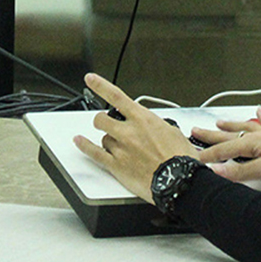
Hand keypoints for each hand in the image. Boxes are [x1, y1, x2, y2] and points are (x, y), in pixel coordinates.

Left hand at [73, 73, 196, 203]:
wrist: (181, 182)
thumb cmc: (181, 159)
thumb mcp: (172, 131)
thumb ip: (155, 125)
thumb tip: (151, 126)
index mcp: (142, 119)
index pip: (116, 96)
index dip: (100, 85)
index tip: (90, 79)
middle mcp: (129, 132)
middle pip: (102, 119)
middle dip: (103, 121)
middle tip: (110, 126)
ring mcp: (121, 148)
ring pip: (103, 138)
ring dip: (109, 141)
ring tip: (122, 149)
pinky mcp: (117, 166)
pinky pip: (95, 153)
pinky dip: (84, 146)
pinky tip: (79, 141)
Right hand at [194, 109, 260, 183]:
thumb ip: (241, 171)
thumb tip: (218, 172)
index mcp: (249, 143)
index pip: (222, 150)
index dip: (207, 155)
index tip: (193, 158)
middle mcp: (256, 135)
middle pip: (228, 135)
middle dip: (210, 134)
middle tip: (195, 131)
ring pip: (243, 127)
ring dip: (230, 125)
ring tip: (219, 122)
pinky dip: (260, 117)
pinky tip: (259, 111)